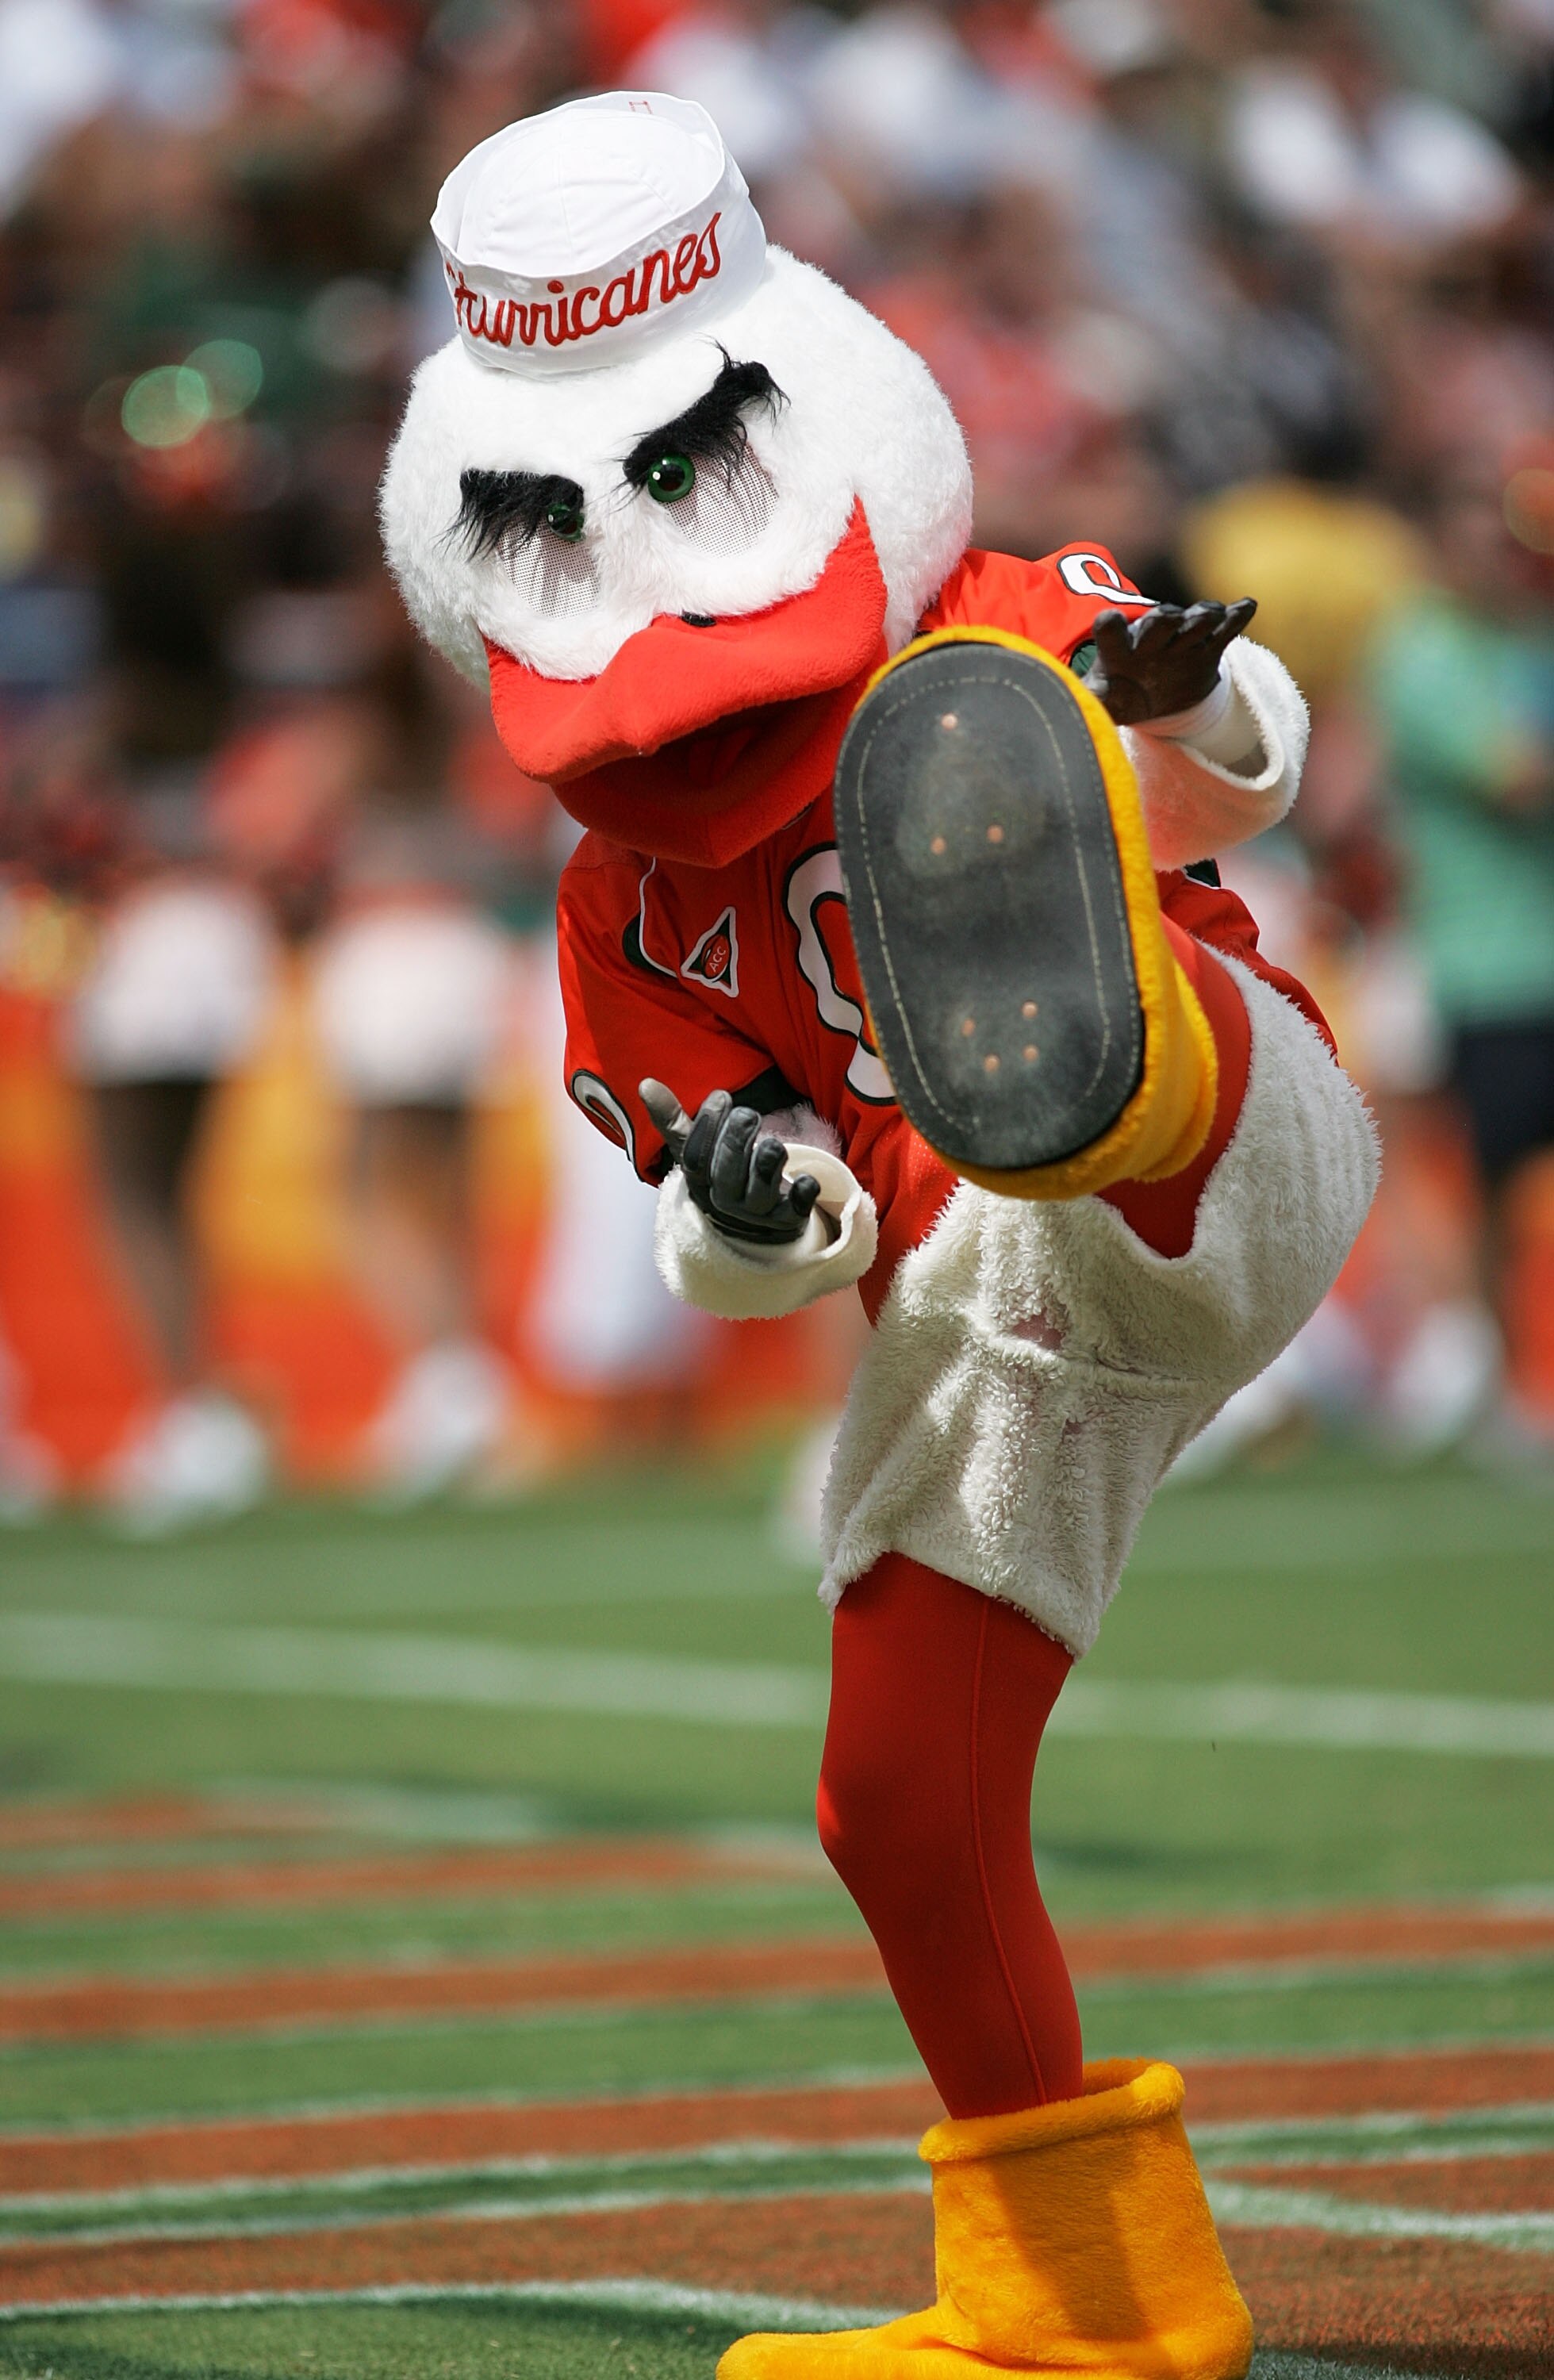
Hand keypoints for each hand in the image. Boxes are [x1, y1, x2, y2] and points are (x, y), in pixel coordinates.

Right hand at [640, 1079, 822, 1244]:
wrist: (752, 1227)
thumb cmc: (723, 1176)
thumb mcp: (696, 1150)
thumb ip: (674, 1120)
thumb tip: (645, 1084)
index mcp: (701, 1182)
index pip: (695, 1157)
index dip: (707, 1125)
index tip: (722, 1096)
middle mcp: (727, 1200)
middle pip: (727, 1173)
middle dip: (737, 1139)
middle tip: (748, 1114)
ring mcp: (758, 1212)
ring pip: (760, 1191)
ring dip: (767, 1163)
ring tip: (772, 1144)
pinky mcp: (789, 1217)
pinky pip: (797, 1208)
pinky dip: (803, 1194)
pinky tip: (807, 1179)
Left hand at [1088, 598, 1256, 725]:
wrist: (1154, 694)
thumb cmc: (1122, 694)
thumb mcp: (1105, 702)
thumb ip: (1091, 699)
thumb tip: (1074, 706)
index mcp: (1121, 648)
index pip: (1111, 631)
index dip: (1111, 626)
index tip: (1109, 620)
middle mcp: (1152, 637)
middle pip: (1159, 621)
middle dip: (1163, 620)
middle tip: (1167, 620)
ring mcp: (1182, 639)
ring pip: (1195, 621)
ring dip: (1202, 616)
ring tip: (1210, 616)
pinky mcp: (1209, 647)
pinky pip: (1225, 630)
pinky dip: (1236, 617)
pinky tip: (1247, 605)